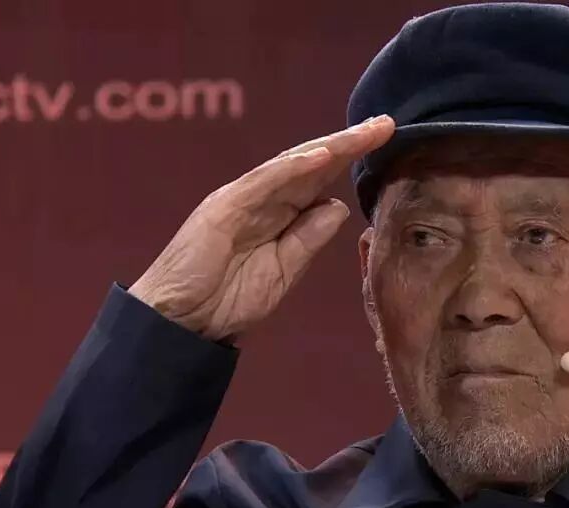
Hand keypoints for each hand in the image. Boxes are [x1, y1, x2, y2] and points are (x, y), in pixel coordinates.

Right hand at [129, 115, 394, 340]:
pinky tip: (322, 156)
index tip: (386, 144)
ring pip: (291, 165)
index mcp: (277, 215)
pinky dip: (292, 168)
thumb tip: (338, 206)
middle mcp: (262, 198)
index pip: (320, 180)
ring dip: (329, 147)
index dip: (351, 162)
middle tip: (386, 124)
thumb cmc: (227, 299)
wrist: (182, 322)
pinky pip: (262, 182)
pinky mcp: (223, 207)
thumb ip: (308, 239)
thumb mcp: (283, 271)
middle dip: (349, 143)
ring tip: (364, 133)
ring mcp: (242, 199)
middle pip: (311, 164)